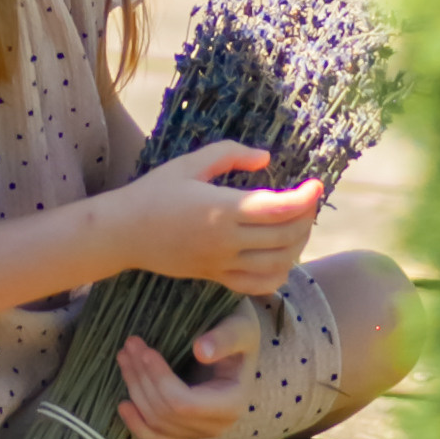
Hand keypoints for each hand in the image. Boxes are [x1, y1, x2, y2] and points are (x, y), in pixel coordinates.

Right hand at [115, 144, 321, 293]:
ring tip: (299, 224)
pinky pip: (259, 284)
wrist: (123, 233)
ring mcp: (222, 263)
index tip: (316, 184)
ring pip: (278, 263)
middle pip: (285, 236)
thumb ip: (229, 154)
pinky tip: (282, 256)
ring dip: (298, 244)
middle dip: (307, 218)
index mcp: (221, 209)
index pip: (279, 208)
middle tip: (308, 200)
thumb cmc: (154, 192)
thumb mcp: (190, 164)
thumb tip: (265, 158)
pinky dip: (280, 273)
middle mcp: (226, 240)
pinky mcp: (216, 276)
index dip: (305, 197)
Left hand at [118, 309, 264, 438]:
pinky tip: (123, 404)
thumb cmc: (240, 334)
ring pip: (156, 423)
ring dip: (135, 391)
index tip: (146, 351)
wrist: (238, 346)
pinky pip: (156, 438)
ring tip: (124, 358)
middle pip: (166, 413)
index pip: (185, 404)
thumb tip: (201, 350)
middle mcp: (216, 425)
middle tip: (130, 345)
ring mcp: (199, 433)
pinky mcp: (185, 432)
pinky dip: (136, 424)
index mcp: (231, 403)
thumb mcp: (240, 328)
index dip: (160, 380)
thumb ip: (225, 338)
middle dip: (143, 378)